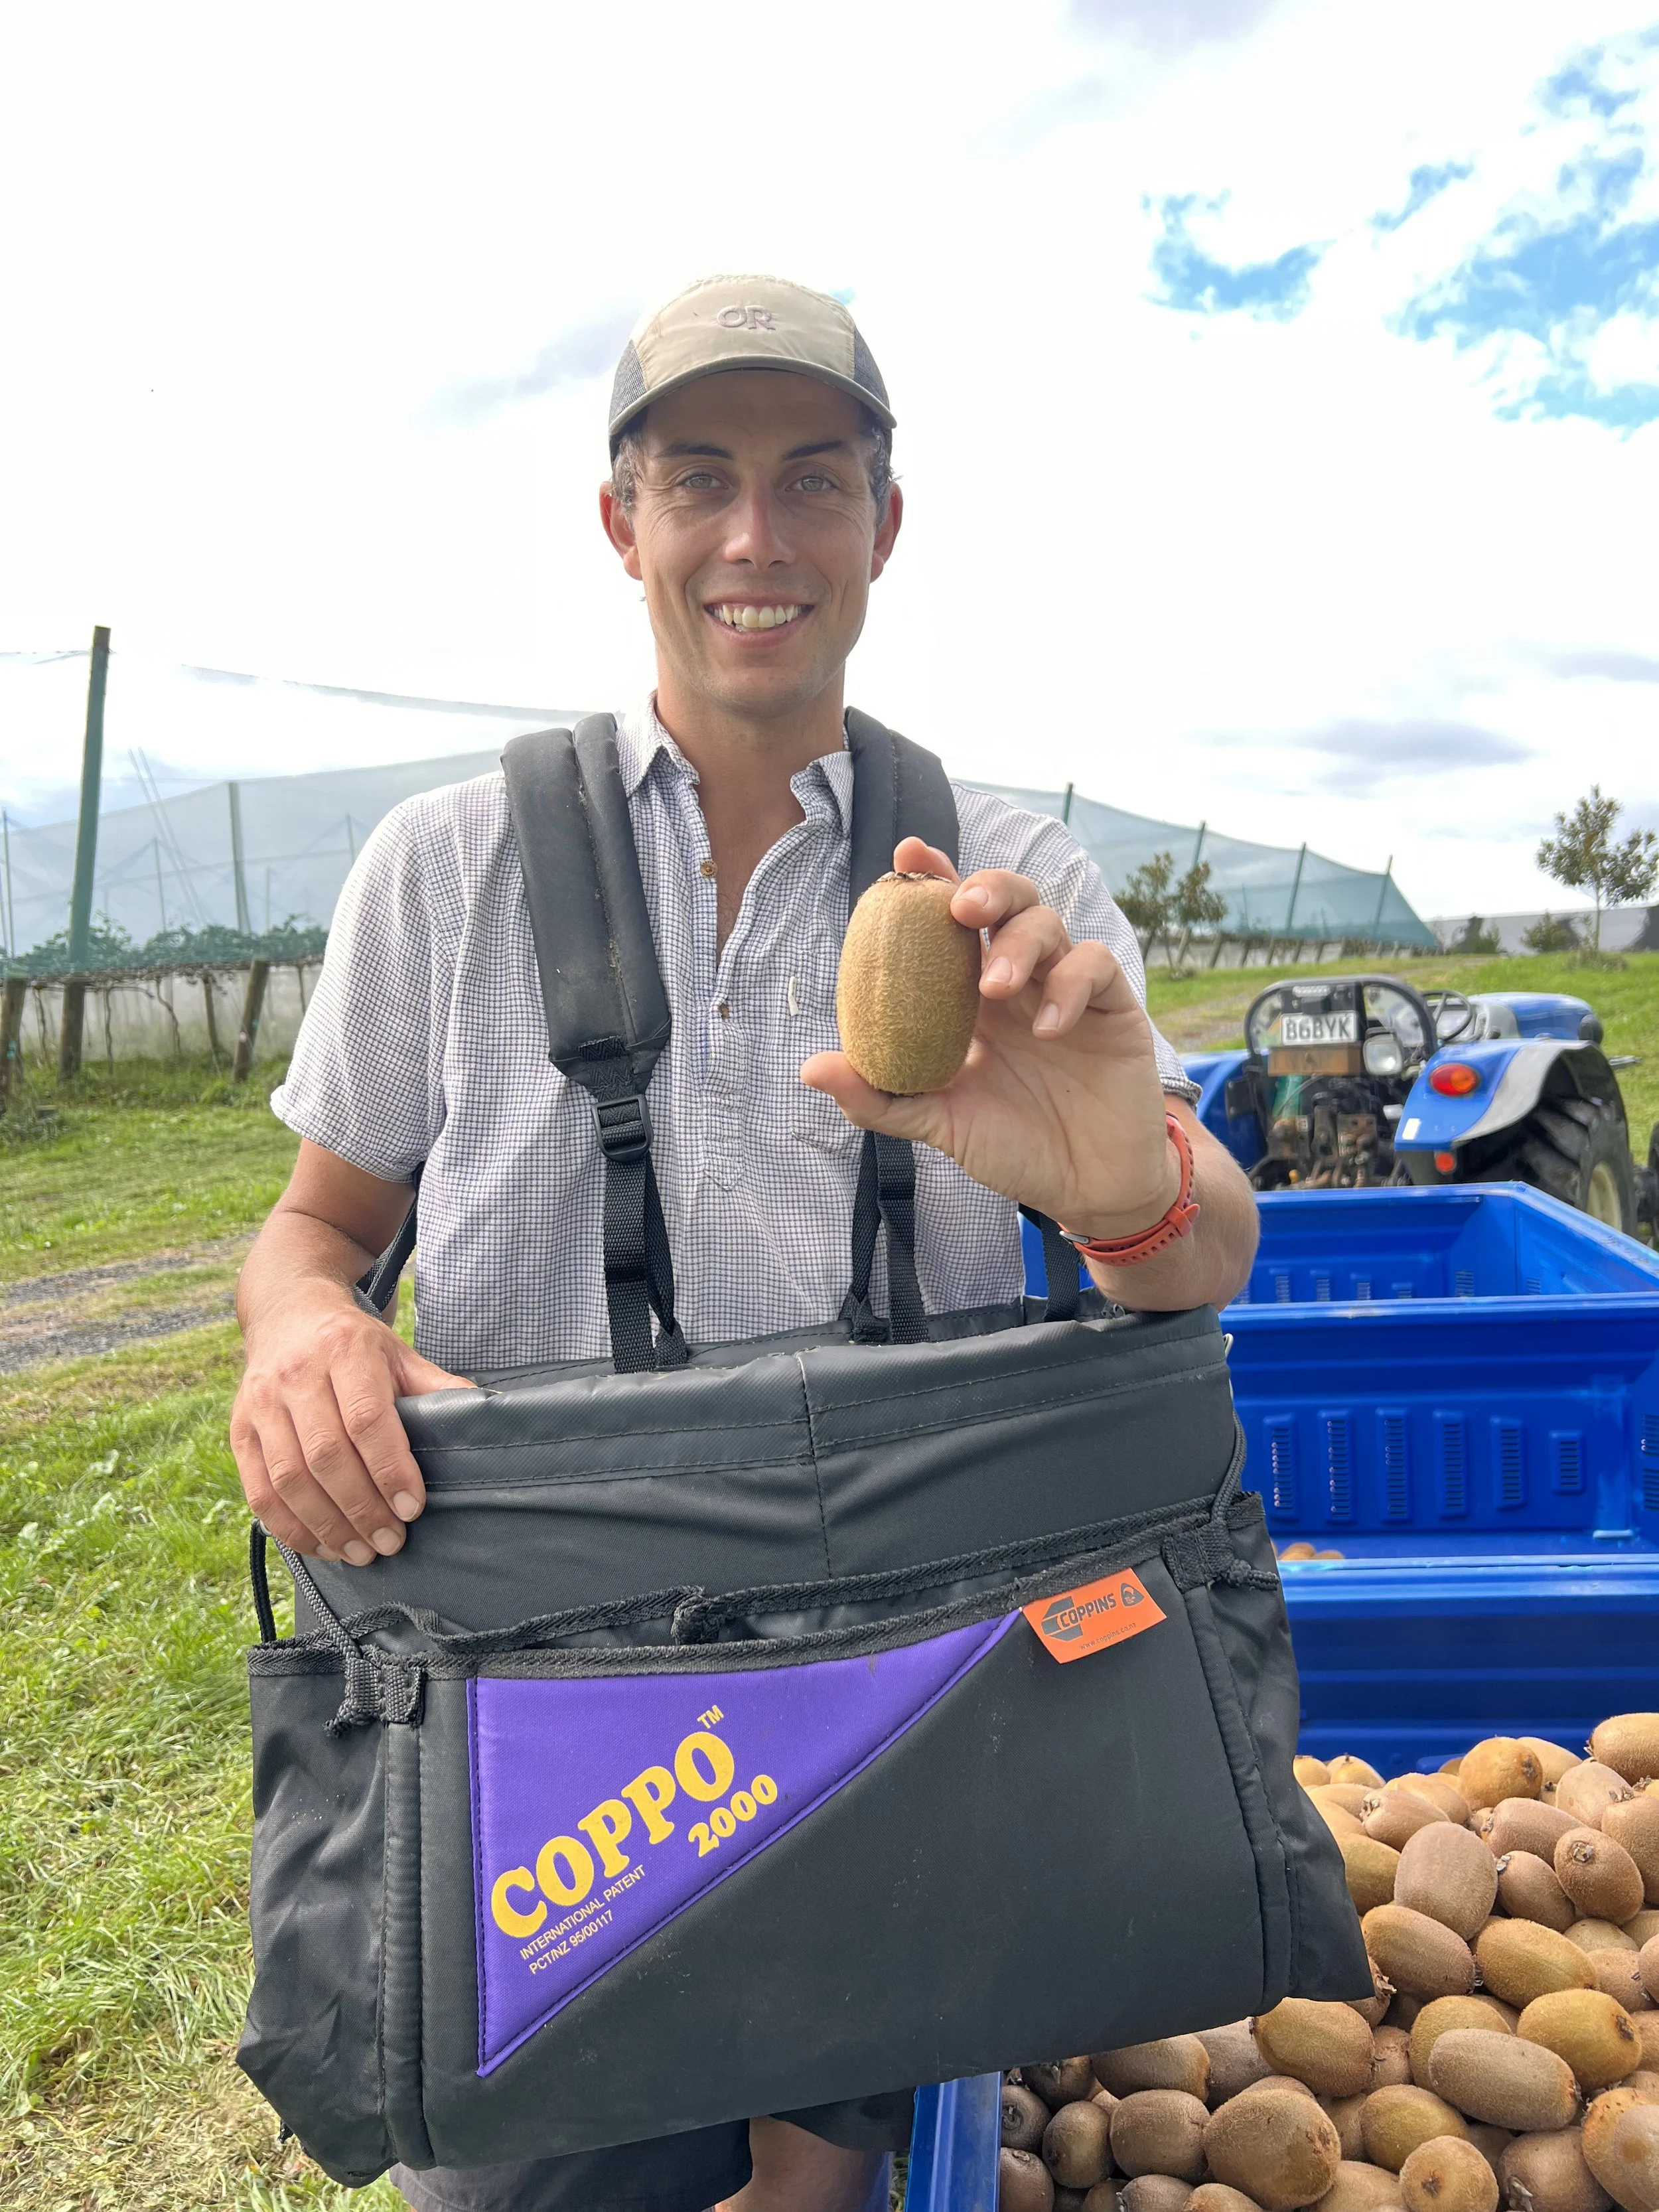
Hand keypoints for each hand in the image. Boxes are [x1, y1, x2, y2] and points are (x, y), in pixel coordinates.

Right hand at [231, 1288, 472, 1562]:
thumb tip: (487, 1415)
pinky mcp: (238, 1429)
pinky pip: (258, 1489)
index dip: (389, 1469)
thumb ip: (436, 1386)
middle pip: (326, 1455)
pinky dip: (289, 1526)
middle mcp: (296, 1375)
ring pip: (289, 1478)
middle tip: (390, 1542)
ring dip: (326, 1526)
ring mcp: (261, 1403)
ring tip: (360, 1553)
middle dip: (361, 1508)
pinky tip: (320, 1545)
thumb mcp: (398, 1352)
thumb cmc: (353, 1344)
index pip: (367, 1420)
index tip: (412, 1508)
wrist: (288, 1314)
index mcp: (345, 1350)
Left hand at [801, 837, 1178, 1236]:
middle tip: (960, 907)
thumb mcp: (938, 1125)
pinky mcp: (1112, 1007)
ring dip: (1018, 943)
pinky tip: (1047, 1029)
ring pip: (1048, 922)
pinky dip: (1068, 986)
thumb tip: (810, 1067)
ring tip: (995, 986)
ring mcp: (1067, 988)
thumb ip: (879, 1098)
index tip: (905, 857)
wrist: (1085, 1187)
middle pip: (1006, 900)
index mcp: (971, 996)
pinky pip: (1093, 966)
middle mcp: (1019, 980)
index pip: (952, 922)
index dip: (933, 880)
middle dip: (984, 888)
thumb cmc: (1012, 1148)